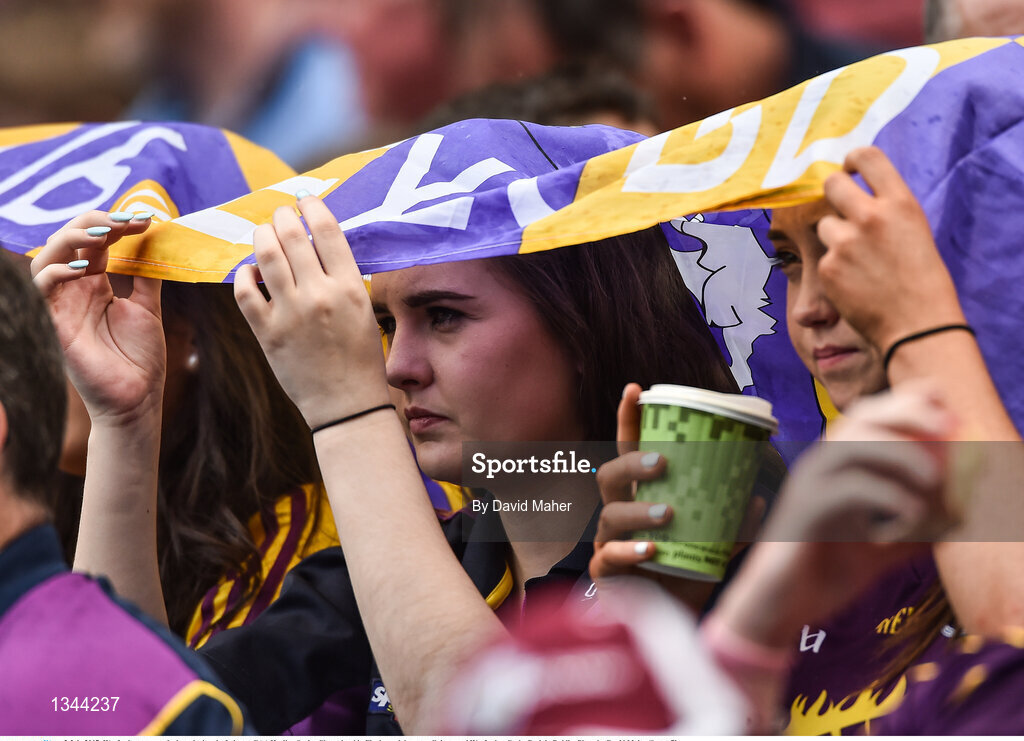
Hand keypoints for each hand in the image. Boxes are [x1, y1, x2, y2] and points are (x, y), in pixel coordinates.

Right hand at [31, 211, 163, 426]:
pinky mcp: (54, 324)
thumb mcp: (148, 307)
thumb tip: (155, 237)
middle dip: (95, 222)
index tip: (145, 218)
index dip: (115, 224)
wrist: (138, 399)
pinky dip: (55, 272)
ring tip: (104, 233)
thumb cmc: (141, 358)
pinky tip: (83, 267)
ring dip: (71, 238)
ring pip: (46, 257)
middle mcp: (75, 290)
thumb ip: (146, 274)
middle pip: (68, 241)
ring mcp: (62, 305)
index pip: (94, 241)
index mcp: (96, 284)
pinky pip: (40, 289)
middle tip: (126, 220)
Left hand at [234, 195, 389, 427]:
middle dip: (283, 216)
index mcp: (350, 287)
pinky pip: (245, 291)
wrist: (346, 404)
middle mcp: (320, 295)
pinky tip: (250, 271)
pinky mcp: (267, 333)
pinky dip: (244, 273)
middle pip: (292, 236)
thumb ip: (342, 276)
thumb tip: (317, 242)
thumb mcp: (363, 310)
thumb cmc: (361, 357)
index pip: (327, 231)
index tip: (305, 201)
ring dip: (262, 235)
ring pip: (266, 255)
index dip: (313, 207)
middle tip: (281, 213)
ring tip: (264, 232)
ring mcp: (290, 314)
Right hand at [590, 383, 762, 611]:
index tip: (635, 388)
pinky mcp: (606, 574)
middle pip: (609, 475)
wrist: (671, 624)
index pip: (630, 450)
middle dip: (632, 463)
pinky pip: (608, 557)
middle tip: (662, 463)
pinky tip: (651, 550)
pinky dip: (630, 551)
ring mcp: (608, 543)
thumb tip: (758, 498)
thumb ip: (735, 524)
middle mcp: (619, 514)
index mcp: (642, 497)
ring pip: (609, 514)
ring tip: (667, 516)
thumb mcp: (717, 545)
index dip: (628, 420)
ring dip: (637, 511)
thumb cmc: (686, 574)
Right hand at [713, 383, 958, 648]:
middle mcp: (816, 467)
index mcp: (833, 468)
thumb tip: (954, 521)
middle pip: (859, 416)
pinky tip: (911, 515)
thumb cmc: (820, 577)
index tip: (948, 413)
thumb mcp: (877, 553)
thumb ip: (910, 535)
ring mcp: (806, 484)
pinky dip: (887, 495)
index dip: (906, 405)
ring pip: (851, 443)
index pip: (868, 417)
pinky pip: (848, 488)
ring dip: (900, 453)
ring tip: (934, 479)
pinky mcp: (802, 509)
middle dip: (908, 412)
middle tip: (948, 426)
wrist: (777, 609)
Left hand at [817, 146, 965, 350]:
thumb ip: (886, 208)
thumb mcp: (913, 230)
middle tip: (838, 206)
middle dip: (832, 192)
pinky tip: (856, 284)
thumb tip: (856, 191)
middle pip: (831, 183)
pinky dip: (835, 269)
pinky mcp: (828, 267)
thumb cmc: (922, 279)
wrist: (918, 325)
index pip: (868, 156)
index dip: (853, 159)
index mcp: (900, 203)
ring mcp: (846, 242)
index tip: (849, 168)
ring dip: (835, 238)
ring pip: (825, 225)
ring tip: (861, 263)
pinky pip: (823, 257)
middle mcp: (871, 217)